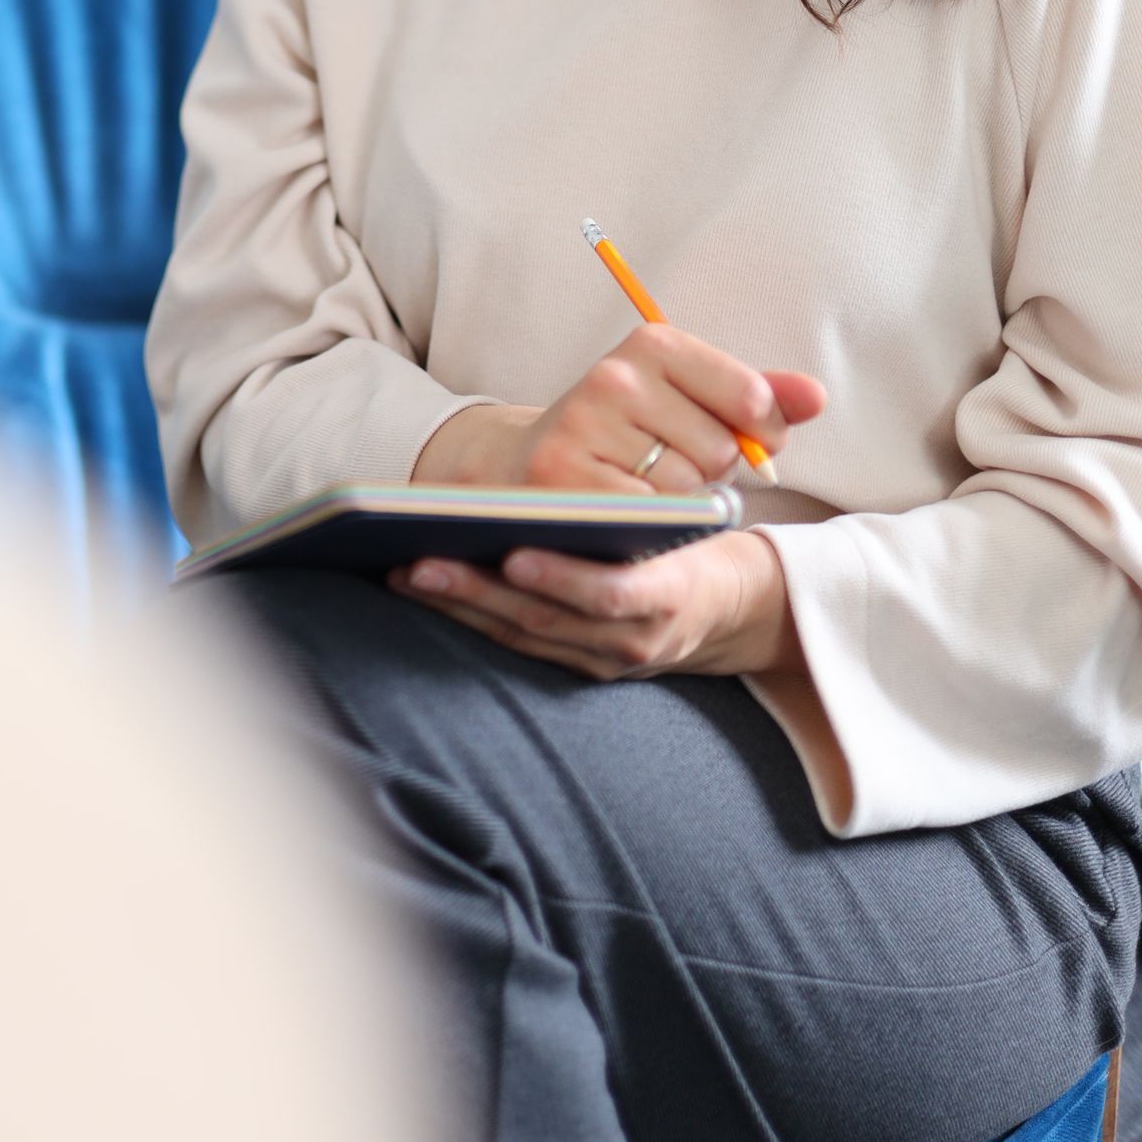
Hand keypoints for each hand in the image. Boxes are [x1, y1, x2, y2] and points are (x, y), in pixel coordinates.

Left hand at [387, 528, 800, 680]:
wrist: (733, 608)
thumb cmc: (707, 543)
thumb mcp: (711, 520)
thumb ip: (680, 496)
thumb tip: (627, 477)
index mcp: (670, 597)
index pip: (615, 595)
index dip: (564, 579)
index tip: (517, 554)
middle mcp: (631, 640)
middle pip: (546, 621)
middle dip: (481, 593)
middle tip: (424, 563)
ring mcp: (602, 659)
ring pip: (521, 635)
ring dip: (462, 605)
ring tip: (407, 570)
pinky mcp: (578, 664)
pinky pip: (516, 642)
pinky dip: (471, 616)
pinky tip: (426, 588)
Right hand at [412, 323, 825, 497]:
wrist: (529, 467)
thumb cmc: (628, 436)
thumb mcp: (692, 401)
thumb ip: (758, 398)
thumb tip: (817, 396)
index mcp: (652, 343)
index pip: (750, 397)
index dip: (759, 431)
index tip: (738, 436)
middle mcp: (614, 376)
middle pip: (721, 448)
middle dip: (708, 469)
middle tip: (664, 464)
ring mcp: (584, 426)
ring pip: (687, 487)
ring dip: (677, 500)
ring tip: (638, 484)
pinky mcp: (564, 479)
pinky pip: (647, 518)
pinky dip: (647, 524)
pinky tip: (623, 510)